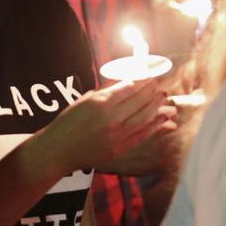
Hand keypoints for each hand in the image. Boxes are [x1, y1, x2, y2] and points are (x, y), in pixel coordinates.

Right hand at [35, 79, 175, 176]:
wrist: (60, 150)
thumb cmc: (69, 122)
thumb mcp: (84, 100)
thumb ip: (106, 91)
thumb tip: (127, 81)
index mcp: (100, 102)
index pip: (129, 87)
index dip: (142, 80)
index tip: (150, 76)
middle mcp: (111, 118)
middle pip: (139, 101)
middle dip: (152, 91)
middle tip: (159, 85)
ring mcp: (117, 135)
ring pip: (144, 117)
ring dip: (157, 107)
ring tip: (165, 99)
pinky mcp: (120, 148)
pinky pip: (142, 135)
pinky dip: (155, 126)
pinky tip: (164, 119)